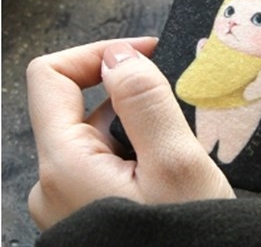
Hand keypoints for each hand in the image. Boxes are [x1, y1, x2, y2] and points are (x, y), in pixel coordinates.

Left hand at [27, 37, 234, 229]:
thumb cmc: (188, 241)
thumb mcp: (177, 163)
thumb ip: (144, 100)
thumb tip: (118, 56)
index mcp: (65, 165)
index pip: (51, 77)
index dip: (99, 53)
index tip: (145, 53)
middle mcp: (53, 180)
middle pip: (79, 103)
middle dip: (129, 96)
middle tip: (176, 111)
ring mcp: (67, 196)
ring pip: (96, 131)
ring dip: (136, 125)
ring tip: (175, 151)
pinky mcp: (85, 205)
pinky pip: (103, 157)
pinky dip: (135, 148)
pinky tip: (164, 171)